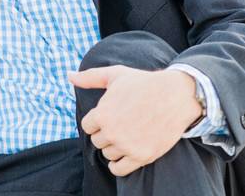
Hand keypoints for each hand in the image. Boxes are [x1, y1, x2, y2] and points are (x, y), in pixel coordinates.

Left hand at [69, 65, 201, 176]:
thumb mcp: (115, 75)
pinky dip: (118, 165)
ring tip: (127, 134)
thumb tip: (68, 76)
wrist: (175, 96)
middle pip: (97, 141)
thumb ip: (90, 77)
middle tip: (121, 124)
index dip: (98, 120)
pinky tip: (124, 154)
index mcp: (102, 114)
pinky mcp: (141, 157)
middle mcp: (112, 132)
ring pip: (107, 154)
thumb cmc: (143, 83)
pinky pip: (119, 170)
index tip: (110, 115)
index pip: (87, 127)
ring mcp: (127, 146)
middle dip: (106, 133)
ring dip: (114, 147)